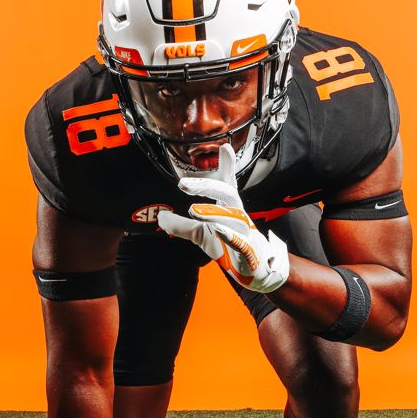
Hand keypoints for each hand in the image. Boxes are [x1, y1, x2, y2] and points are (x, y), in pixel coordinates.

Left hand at [158, 143, 288, 293]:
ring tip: (194, 211)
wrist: (255, 269)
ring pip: (232, 217)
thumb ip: (182, 226)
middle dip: (207, 186)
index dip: (227, 166)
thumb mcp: (202, 235)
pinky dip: (229, 235)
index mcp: (229, 208)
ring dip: (213, 212)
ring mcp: (245, 231)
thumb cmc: (230, 247)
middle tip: (184, 185)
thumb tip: (161, 218)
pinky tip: (218, 230)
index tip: (225, 148)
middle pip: (227, 194)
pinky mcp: (248, 250)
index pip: (227, 184)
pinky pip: (240, 240)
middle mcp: (238, 215)